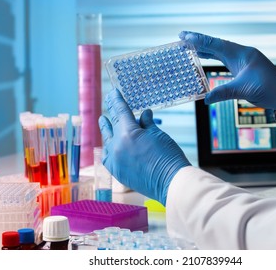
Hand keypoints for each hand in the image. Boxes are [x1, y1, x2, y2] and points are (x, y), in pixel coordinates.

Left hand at [99, 89, 190, 205]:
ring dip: (108, 131)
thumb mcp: (158, 135)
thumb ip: (147, 123)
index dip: (116, 100)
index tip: (113, 92)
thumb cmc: (168, 156)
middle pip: (111, 126)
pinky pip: (108, 156)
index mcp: (128, 133)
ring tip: (105, 122)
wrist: (170, 182)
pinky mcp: (117, 172)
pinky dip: (109, 148)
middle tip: (108, 105)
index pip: (119, 111)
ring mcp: (115, 160)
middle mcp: (117, 146)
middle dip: (110, 116)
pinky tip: (110, 145)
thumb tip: (143, 114)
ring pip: (107, 141)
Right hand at [179, 31, 275, 111]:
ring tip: (188, 46)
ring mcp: (241, 60)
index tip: (186, 36)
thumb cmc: (268, 89)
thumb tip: (205, 99)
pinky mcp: (241, 67)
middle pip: (216, 44)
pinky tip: (204, 57)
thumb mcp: (244, 90)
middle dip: (199, 41)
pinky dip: (212, 56)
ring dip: (204, 48)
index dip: (200, 40)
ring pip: (219, 51)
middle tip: (182, 37)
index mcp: (242, 54)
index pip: (217, 45)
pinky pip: (223, 58)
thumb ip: (224, 93)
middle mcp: (241, 54)